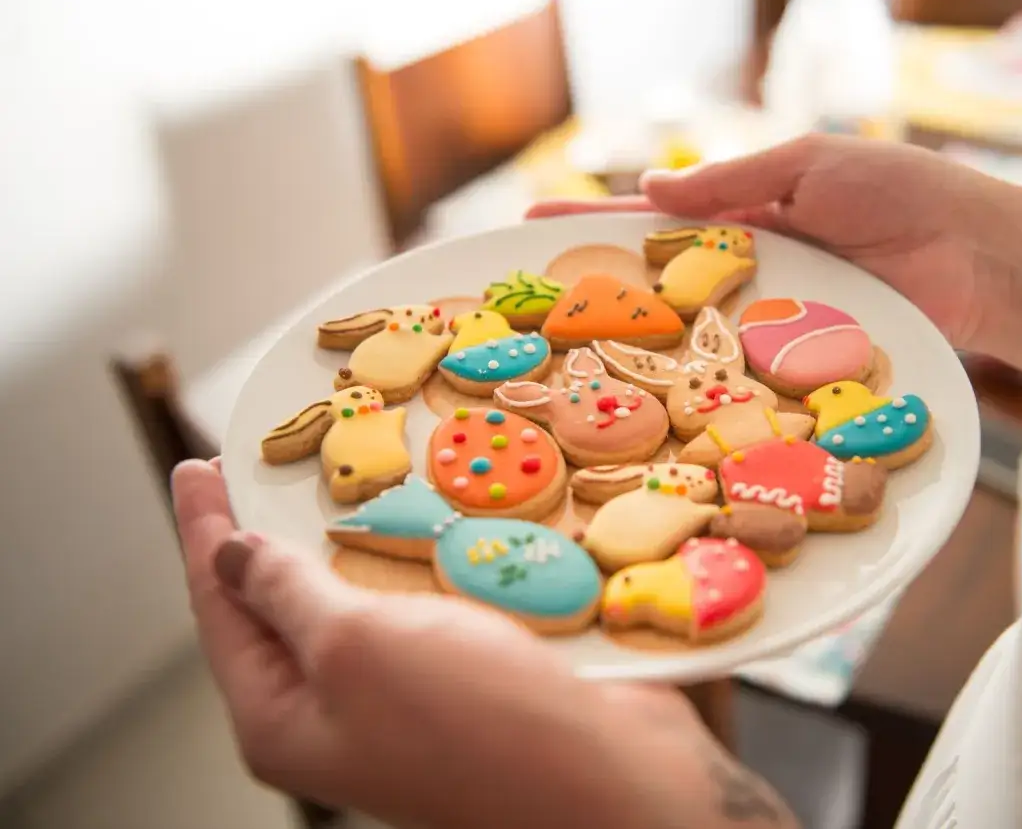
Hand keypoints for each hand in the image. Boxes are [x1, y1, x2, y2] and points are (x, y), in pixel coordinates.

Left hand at [173, 459, 795, 828]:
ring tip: (344, 467)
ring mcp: (405, 690)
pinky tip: (429, 508)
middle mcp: (337, 707)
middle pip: (284, 601)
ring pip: (363, 594)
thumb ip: (288, 593)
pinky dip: (422, 548)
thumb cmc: (474, 723)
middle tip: (270, 454)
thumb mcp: (356, 647)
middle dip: (276, 526)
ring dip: (357, 531)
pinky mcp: (469, 668)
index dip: (206, 530)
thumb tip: (233, 554)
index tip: (200, 464)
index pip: (220, 606)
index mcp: (283, 717)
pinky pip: (427, 596)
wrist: (610, 778)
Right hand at [530, 135, 1021, 384]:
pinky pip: (738, 378)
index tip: (530, 229)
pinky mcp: (798, 366)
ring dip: (634, 356)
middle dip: (596, 298)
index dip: (593, 224)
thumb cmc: (901, 194)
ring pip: (688, 341)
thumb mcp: (811, 166)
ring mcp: (769, 324)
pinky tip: (652, 410)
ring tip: (566, 370)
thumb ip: (735, 180)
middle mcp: (748, 273)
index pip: (653, 219)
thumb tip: (650, 185)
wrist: (980, 258)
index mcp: (746, 214)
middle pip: (658, 288)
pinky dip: (696, 392)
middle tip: (525, 316)